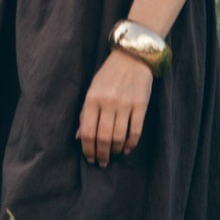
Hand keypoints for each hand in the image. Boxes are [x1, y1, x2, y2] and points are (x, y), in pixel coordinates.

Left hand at [78, 49, 154, 167]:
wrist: (132, 56)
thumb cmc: (109, 75)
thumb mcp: (92, 90)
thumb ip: (85, 113)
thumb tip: (78, 138)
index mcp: (92, 98)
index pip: (87, 131)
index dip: (87, 149)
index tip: (89, 159)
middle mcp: (108, 102)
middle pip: (103, 137)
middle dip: (101, 154)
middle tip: (101, 163)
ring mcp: (125, 104)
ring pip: (118, 137)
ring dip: (114, 151)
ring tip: (112, 156)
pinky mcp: (140, 105)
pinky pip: (135, 131)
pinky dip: (130, 144)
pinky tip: (126, 149)